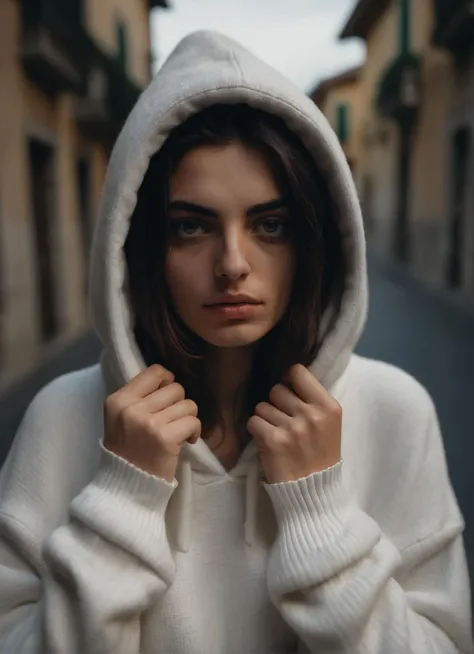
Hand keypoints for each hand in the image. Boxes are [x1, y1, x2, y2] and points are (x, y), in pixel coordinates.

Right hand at [104, 364, 200, 482]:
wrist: (124, 488)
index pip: (154, 372)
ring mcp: (148, 423)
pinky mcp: (165, 438)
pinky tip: (187, 441)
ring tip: (178, 432)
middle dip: (178, 404)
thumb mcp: (121, 419)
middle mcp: (131, 408)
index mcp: (118, 400)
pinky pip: (193, 421)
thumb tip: (169, 380)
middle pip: (175, 388)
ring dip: (188, 418)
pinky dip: (194, 431)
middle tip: (172, 422)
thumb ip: (139, 398)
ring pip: (187, 404)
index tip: (167, 399)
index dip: (167, 382)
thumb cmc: (127, 451)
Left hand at [247, 364, 341, 483]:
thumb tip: (287, 375)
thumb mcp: (329, 424)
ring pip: (262, 406)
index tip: (289, 393)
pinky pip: (253, 422)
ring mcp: (292, 428)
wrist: (314, 494)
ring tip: (279, 435)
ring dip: (265, 419)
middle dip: (276, 403)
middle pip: (277, 389)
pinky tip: (269, 443)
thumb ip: (312, 400)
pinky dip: (257, 432)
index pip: (298, 372)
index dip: (289, 380)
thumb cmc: (320, 455)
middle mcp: (311, 414)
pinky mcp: (273, 441)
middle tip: (285, 422)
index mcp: (329, 407)